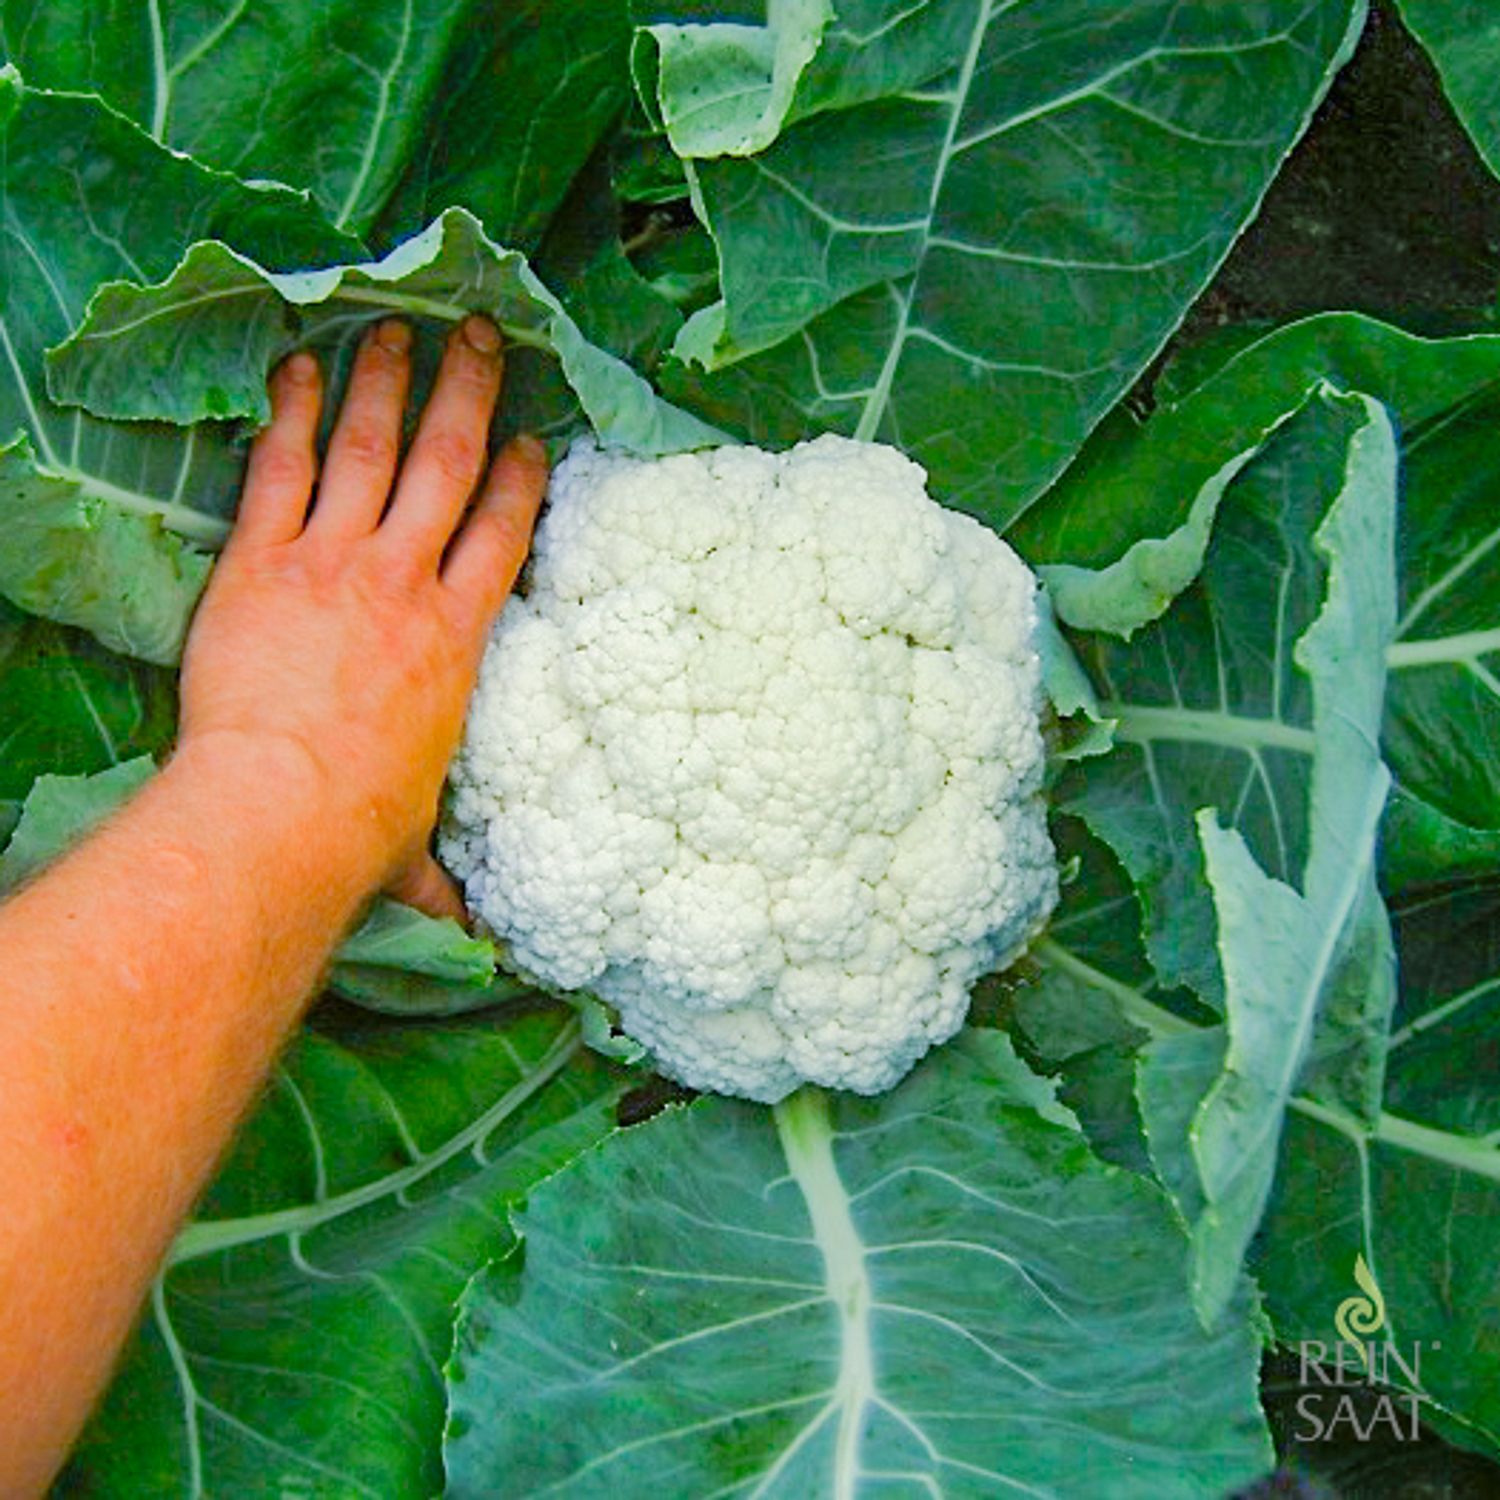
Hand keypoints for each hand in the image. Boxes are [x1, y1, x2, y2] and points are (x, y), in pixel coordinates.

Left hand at [178, 315, 545, 919]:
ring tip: (396, 326)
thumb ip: (441, 871)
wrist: (284, 811)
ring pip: (373, 449)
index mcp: (456, 638)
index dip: (519, 478)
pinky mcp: (263, 563)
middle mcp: (406, 582)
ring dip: (388, 381)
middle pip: (448, 465)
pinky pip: (283, 471)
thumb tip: (473, 934)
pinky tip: (300, 365)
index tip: (529, 436)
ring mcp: (334, 564)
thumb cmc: (359, 830)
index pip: (503, 535)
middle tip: (479, 333)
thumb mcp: (414, 846)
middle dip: (468, 392)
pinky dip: (293, 414)